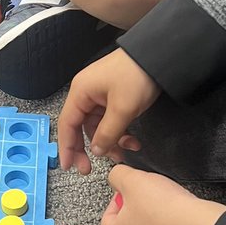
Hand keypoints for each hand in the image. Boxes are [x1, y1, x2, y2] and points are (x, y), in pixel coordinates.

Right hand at [58, 48, 159, 173]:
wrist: (159, 56)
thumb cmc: (136, 76)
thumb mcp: (122, 109)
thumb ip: (107, 133)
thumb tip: (96, 151)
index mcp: (81, 92)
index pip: (67, 125)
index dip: (66, 147)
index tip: (68, 166)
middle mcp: (86, 93)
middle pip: (81, 127)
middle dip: (90, 147)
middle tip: (92, 168)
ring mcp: (100, 95)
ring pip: (98, 126)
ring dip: (110, 141)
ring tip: (125, 152)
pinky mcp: (113, 96)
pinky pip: (110, 120)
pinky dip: (119, 132)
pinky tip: (132, 141)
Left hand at [100, 165, 225, 224]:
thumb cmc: (164, 209)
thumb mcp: (133, 180)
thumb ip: (117, 175)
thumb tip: (117, 177)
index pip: (108, 216)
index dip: (118, 197)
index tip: (130, 187)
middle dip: (137, 206)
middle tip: (148, 193)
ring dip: (155, 217)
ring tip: (166, 202)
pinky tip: (179, 214)